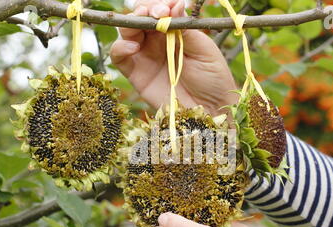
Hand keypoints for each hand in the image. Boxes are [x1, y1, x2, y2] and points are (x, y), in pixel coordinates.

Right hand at [109, 0, 237, 113]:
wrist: (209, 109)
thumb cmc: (213, 79)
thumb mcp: (204, 50)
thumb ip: (186, 28)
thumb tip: (175, 4)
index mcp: (175, 31)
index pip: (159, 10)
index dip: (159, 5)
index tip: (166, 8)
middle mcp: (158, 41)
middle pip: (140, 17)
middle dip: (144, 10)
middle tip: (155, 14)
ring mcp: (145, 56)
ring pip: (126, 32)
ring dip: (130, 24)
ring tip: (141, 26)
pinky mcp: (135, 74)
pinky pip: (119, 56)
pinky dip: (120, 47)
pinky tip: (132, 47)